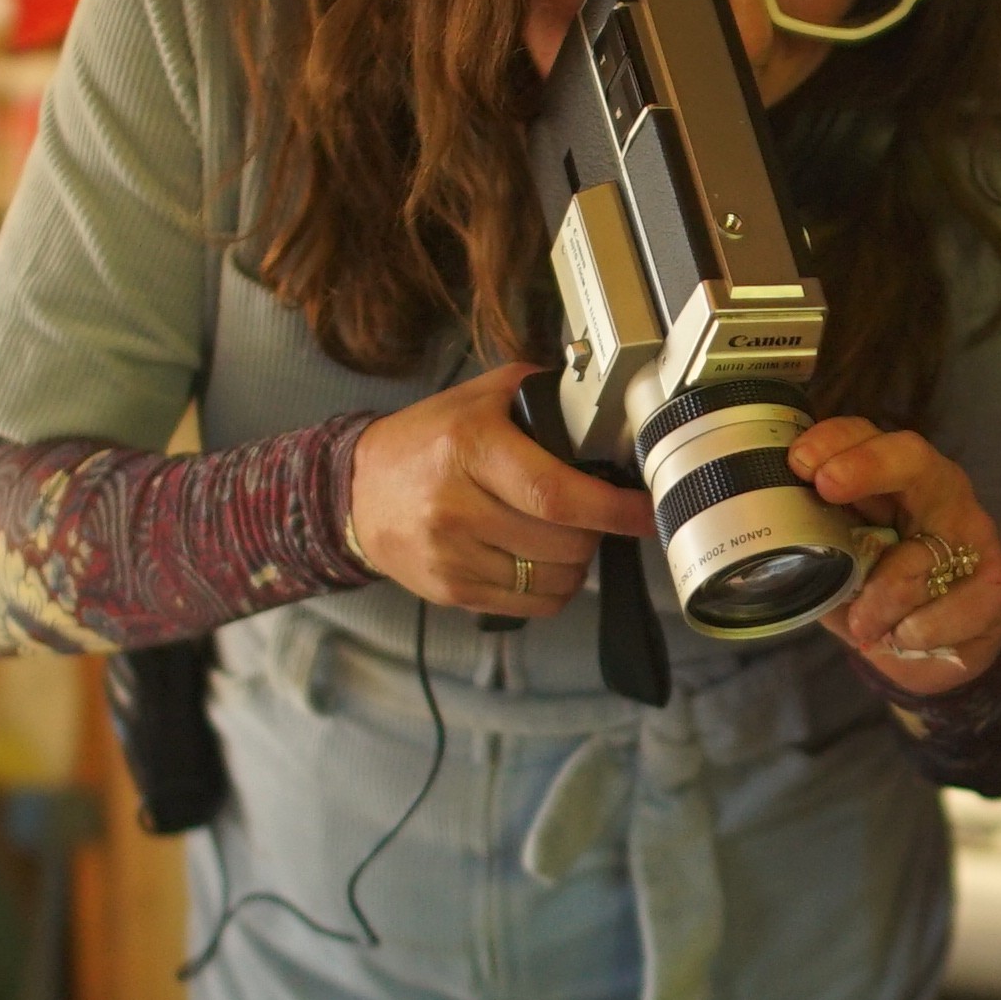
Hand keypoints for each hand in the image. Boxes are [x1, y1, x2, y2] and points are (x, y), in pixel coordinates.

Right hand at [343, 362, 653, 618]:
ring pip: (551, 580)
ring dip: (575, 564)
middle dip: (595, 533)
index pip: (554, 493)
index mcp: (469, 448)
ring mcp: (451, 555)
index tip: (643, 512)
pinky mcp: (450, 591)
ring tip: (563, 538)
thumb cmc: (427, 441)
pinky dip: (551, 589)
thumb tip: (604, 407)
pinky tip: (539, 563)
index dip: (611, 509)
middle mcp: (456, 505)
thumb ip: (540, 394)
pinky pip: (530, 605)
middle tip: (591, 515)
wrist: (358, 491)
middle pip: (562, 544)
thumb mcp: (478, 398)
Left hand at [794, 417, 1000, 691]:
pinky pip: (955, 604)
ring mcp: (976, 534)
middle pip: (913, 459)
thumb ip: (818, 547)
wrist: (931, 658)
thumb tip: (778, 539)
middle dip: (867, 466)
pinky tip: (905, 638)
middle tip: (826, 485)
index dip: (835, 441)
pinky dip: (921, 630)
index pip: (867, 437)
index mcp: (894, 482)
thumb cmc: (879, 601)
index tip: (800, 462)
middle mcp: (939, 494)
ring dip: (884, 596)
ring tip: (865, 626)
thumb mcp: (839, 571)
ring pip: (924, 553)